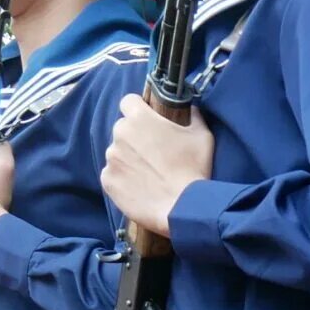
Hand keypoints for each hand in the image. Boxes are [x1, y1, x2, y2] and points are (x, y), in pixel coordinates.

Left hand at [103, 92, 213, 239]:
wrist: (182, 208)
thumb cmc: (193, 169)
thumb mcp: (202, 136)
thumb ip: (194, 116)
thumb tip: (191, 109)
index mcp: (140, 118)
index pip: (129, 101)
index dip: (139, 109)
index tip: (148, 121)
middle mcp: (120, 134)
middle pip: (122, 128)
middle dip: (134, 136)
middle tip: (153, 152)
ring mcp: (112, 158)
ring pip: (117, 152)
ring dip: (128, 158)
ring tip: (148, 174)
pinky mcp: (107, 180)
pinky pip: (112, 174)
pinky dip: (123, 179)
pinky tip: (140, 187)